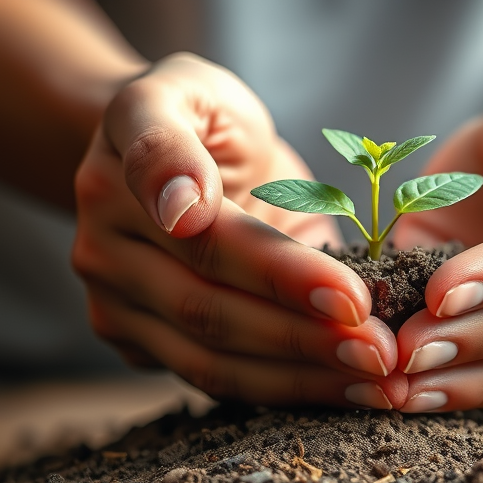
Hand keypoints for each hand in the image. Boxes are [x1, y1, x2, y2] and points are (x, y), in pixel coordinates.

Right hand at [73, 53, 397, 407]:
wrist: (168, 157)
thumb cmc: (202, 119)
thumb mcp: (194, 91)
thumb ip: (174, 141)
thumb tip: (183, 210)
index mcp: (115, 179)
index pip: (208, 239)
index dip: (280, 273)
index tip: (351, 298)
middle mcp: (101, 249)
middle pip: (208, 311)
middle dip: (305, 337)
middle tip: (382, 352)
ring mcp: (112, 304)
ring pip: (209, 362)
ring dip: (299, 379)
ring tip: (375, 385)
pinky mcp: (136, 343)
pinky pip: (213, 380)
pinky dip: (282, 390)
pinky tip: (343, 390)